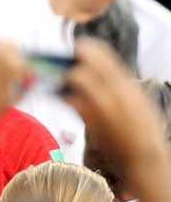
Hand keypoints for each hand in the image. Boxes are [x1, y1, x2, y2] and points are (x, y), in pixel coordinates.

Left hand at [63, 38, 167, 168]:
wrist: (143, 155)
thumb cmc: (142, 128)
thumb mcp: (137, 100)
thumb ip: (120, 86)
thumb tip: (102, 75)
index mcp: (128, 84)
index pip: (107, 57)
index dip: (90, 49)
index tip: (79, 46)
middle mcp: (116, 91)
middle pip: (89, 64)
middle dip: (73, 61)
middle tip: (61, 61)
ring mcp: (103, 105)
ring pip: (78, 78)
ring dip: (65, 77)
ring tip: (58, 78)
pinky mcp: (92, 120)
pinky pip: (71, 101)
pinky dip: (62, 96)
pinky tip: (58, 96)